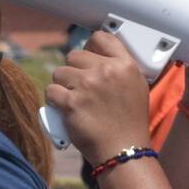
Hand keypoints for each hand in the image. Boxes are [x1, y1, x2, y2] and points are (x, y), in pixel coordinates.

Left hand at [46, 31, 150, 165]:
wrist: (124, 150)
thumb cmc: (130, 123)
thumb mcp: (136, 87)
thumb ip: (119, 69)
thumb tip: (97, 57)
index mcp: (125, 65)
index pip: (100, 38)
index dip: (89, 47)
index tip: (87, 58)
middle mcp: (106, 71)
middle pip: (74, 55)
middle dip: (73, 70)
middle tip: (79, 87)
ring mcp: (87, 86)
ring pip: (59, 73)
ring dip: (62, 85)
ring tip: (73, 99)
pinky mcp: (71, 103)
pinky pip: (51, 91)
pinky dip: (54, 100)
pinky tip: (63, 108)